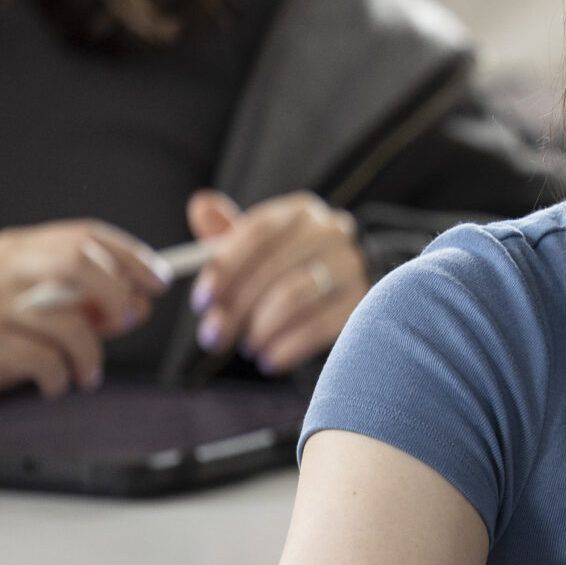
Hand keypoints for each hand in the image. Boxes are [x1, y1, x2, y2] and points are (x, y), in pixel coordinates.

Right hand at [0, 221, 168, 412]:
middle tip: (127, 321)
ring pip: (69, 322)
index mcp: (21, 246)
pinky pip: (47, 359)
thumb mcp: (45, 304)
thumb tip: (140, 306)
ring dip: (91, 355)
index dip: (130, 256)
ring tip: (88, 372)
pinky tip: (57, 382)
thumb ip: (92, 302)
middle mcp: (4, 267)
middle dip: (116, 293)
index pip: (85, 235)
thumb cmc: (2, 326)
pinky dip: (63, 376)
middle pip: (78, 262)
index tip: (158, 281)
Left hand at [186, 190, 371, 375]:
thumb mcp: (260, 248)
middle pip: (273, 268)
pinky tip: (271, 360)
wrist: (350, 288)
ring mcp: (352, 266)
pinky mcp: (365, 302)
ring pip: (293, 298)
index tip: (202, 301)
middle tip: (213, 337)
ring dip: (260, 329)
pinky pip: (318, 326)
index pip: (258, 233)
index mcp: (300, 212)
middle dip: (236, 308)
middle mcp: (332, 232)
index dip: (226, 268)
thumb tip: (200, 205)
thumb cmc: (290, 266)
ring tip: (248, 347)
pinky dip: (287, 347)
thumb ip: (228, 233)